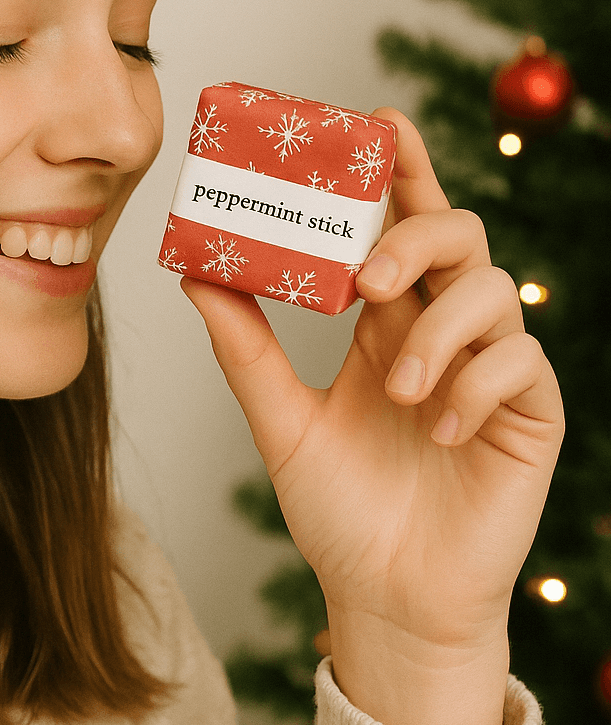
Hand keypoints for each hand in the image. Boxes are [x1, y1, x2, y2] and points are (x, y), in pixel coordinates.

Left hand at [181, 108, 563, 724]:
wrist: (386, 601)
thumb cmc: (339, 512)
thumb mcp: (281, 423)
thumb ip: (246, 349)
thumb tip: (195, 271)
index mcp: (386, 320)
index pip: (399, 222)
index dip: (399, 168)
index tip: (376, 123)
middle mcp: (441, 331)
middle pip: (456, 234)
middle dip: (416, 237)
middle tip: (368, 280)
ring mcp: (491, 369)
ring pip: (494, 292)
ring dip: (439, 331)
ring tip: (399, 390)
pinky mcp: (528, 414)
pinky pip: (521, 364)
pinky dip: (476, 385)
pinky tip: (440, 429)